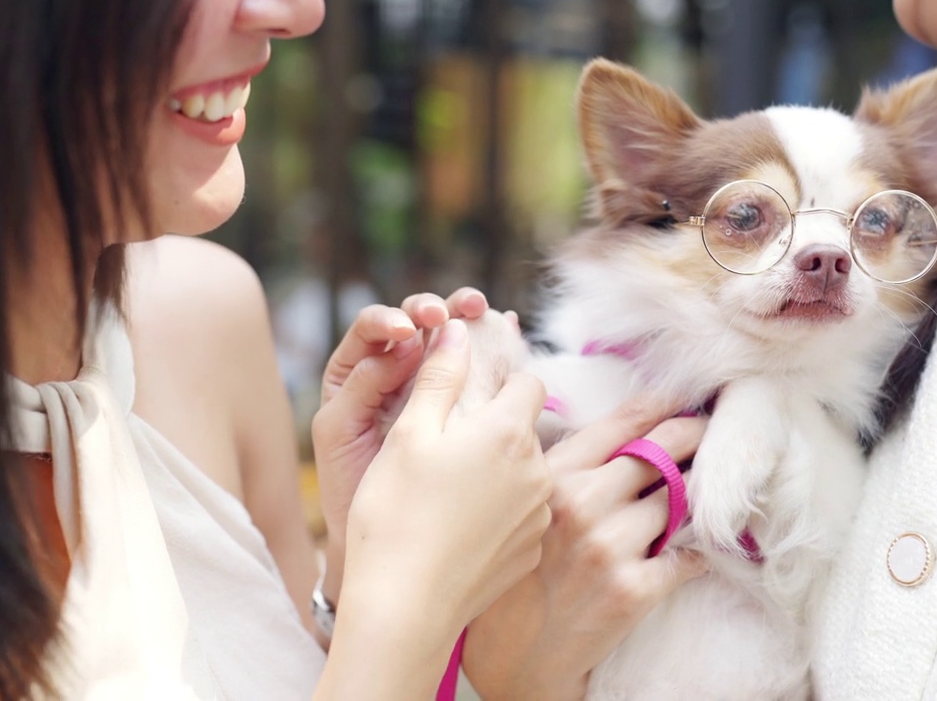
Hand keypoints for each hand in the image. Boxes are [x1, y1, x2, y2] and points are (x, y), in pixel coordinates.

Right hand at [316, 317, 552, 697]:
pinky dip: (501, 514)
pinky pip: (524, 515)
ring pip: (528, 473)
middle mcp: (537, 470)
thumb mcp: (408, 434)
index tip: (473, 394)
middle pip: (528, 430)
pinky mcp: (532, 551)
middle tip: (453, 449)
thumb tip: (457, 329)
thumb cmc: (395, 515)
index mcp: (508, 432)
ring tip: (453, 494)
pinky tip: (463, 529)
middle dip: (498, 430)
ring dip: (502, 473)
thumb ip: (439, 376)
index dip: (500, 381)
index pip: (528, 382)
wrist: (404, 608)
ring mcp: (540, 514)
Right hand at [462, 401, 709, 700]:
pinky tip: (692, 550)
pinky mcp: (634, 588)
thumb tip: (625, 433)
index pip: (623, 422)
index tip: (688, 399)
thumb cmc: (520, 577)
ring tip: (694, 498)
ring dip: (692, 499)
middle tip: (710, 434)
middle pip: (662, 451)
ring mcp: (610, 545)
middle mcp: (583, 502)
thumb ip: (568, 466)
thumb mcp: (528, 505)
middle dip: (694, 437)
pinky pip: (688, 555)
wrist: (516, 655)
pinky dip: (696, 552)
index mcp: (554, 475)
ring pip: (679, 501)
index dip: (665, 404)